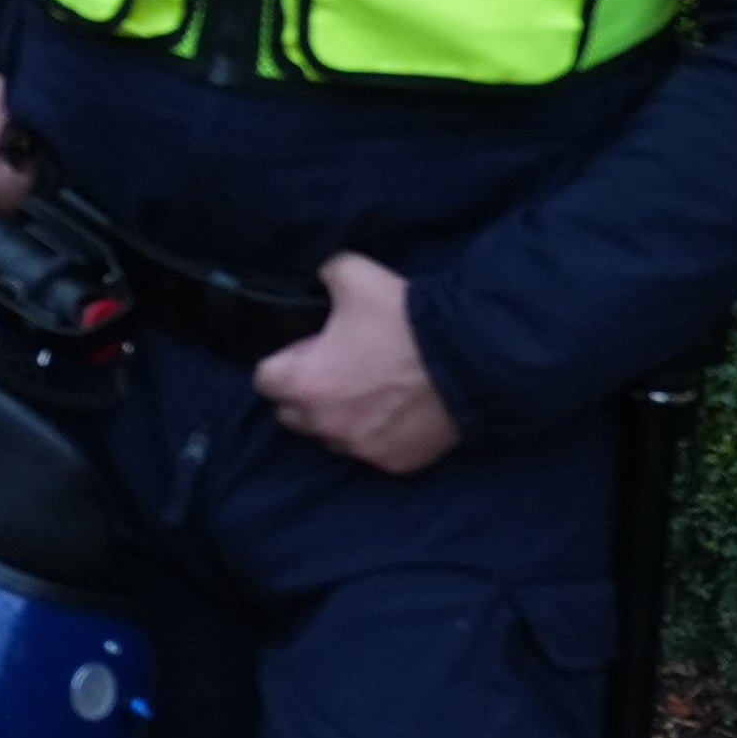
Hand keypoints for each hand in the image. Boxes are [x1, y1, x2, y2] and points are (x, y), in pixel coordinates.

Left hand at [259, 253, 465, 474]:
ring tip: (373, 389)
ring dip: (341, 418)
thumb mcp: (354, 275)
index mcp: (304, 384)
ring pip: (333, 436)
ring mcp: (361, 448)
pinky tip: (400, 409)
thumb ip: (326, 274)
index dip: (286, 361)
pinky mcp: (395, 463)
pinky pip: (374, 451)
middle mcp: (326, 424)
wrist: (470, 358)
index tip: (311, 350)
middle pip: (293, 414)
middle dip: (308, 393)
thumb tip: (323, 276)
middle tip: (341, 369)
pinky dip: (380, 435)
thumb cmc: (406, 320)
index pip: (265, 379)